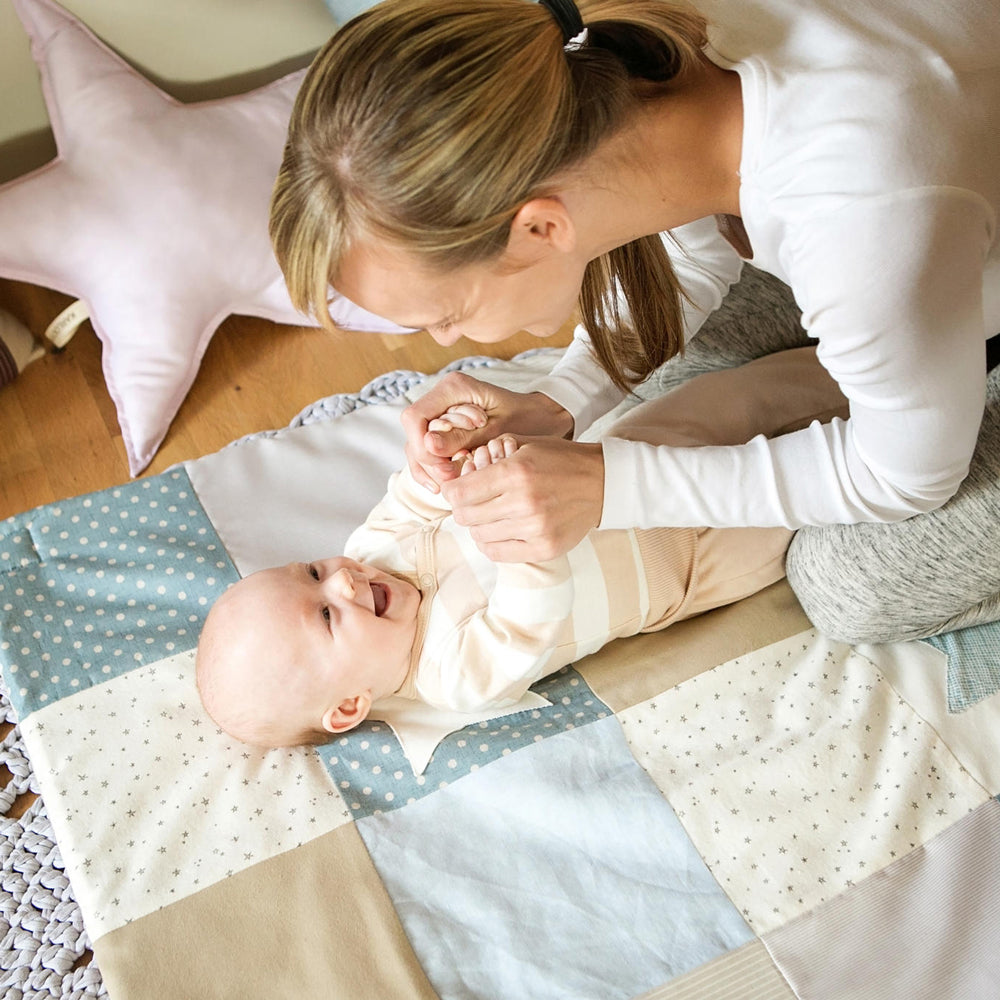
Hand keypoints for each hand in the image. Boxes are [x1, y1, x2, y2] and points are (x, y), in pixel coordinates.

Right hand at [401, 371, 573, 491]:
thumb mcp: (497, 430)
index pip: (415, 418)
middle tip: (453, 476)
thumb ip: (462, 437)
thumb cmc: (526, 418)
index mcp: (453, 388)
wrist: (543, 417)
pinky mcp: (445, 427)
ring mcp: (442, 411)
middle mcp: (442, 397)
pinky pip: (428, 450)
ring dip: (431, 466)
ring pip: (417, 444)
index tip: (445, 466)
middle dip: (429, 460)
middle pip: (414, 434)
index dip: (422, 446)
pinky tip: (445, 482)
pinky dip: (434, 467)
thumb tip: (428, 445)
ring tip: (453, 479)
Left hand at [442, 436, 604, 561]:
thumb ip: (488, 456)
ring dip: (478, 525)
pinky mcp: (544, 548)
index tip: (456, 488)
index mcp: (516, 472)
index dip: (451, 490)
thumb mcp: (524, 445)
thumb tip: (456, 474)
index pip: (459, 493)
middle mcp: (524, 502)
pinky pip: (498, 553)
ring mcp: (536, 529)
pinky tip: (498, 530)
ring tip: (489, 514)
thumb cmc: (560, 460)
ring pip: (479, 535)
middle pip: (466, 516)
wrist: (601, 482)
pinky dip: (491, 542)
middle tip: (472, 501)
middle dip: (463, 507)